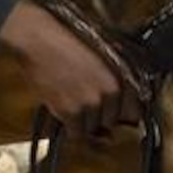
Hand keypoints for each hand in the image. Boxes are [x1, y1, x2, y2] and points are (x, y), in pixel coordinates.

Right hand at [0, 1, 140, 136]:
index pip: (134, 113)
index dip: (121, 113)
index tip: (111, 111)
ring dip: (83, 121)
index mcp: (122, 76)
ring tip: (70, 98)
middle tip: (83, 99)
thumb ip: (114, 83)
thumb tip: (114, 114)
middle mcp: (111, 92)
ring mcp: (92, 103)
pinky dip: (69, 126)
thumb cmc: (66, 42)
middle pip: (111, 122)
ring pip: (93, 129)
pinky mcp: (71, 112)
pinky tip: (62, 106)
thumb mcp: (101, 56)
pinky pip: (76, 133)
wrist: (37, 39)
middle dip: (99, 115)